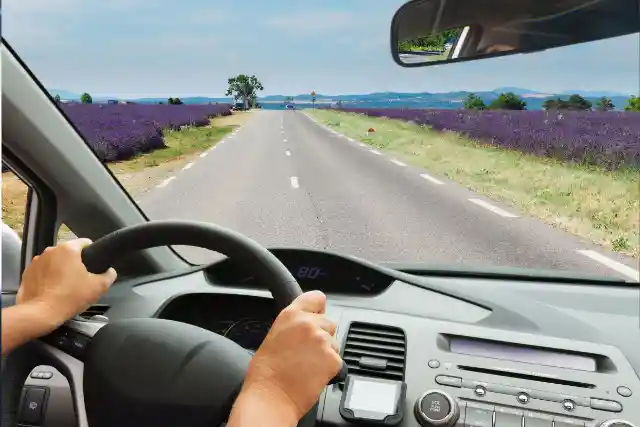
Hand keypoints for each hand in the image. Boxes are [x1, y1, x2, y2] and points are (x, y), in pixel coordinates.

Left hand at [17, 238, 116, 322]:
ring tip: (65, 286)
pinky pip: (42, 271)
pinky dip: (48, 277)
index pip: (85, 242)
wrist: (41, 313)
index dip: (93, 253)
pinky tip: (52, 290)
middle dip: (75, 262)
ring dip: (60, 269)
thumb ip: (109, 275)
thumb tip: (110, 271)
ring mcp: (36, 261)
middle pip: (69, 252)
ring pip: (54, 261)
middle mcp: (50, 251)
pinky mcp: (26, 273)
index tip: (94, 265)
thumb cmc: (71, 297)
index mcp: (68, 249)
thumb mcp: (99, 287)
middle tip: (81, 279)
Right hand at [241, 291, 341, 420]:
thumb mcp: (274, 336)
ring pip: (334, 341)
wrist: (271, 397)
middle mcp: (309, 324)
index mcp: (291, 315)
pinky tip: (313, 374)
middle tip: (307, 351)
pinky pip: (338, 360)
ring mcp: (323, 341)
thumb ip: (292, 325)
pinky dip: (329, 368)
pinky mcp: (333, 359)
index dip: (318, 309)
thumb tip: (304, 324)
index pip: (317, 298)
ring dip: (326, 352)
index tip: (317, 314)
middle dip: (322, 335)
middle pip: (328, 322)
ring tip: (308, 365)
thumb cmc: (266, 373)